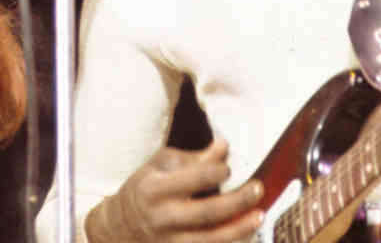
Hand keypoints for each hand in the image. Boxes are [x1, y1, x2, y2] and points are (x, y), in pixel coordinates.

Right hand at [85, 138, 263, 242]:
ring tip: (258, 215)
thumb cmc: (145, 188)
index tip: (229, 166)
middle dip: (237, 201)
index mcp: (154, 189)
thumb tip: (223, 147)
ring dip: (239, 228)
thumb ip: (193, 158)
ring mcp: (170, 241)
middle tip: (257, 189)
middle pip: (207, 212)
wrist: (121, 225)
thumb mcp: (160, 165)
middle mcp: (162, 217)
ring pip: (211, 239)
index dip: (217, 171)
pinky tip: (244, 233)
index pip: (193, 178)